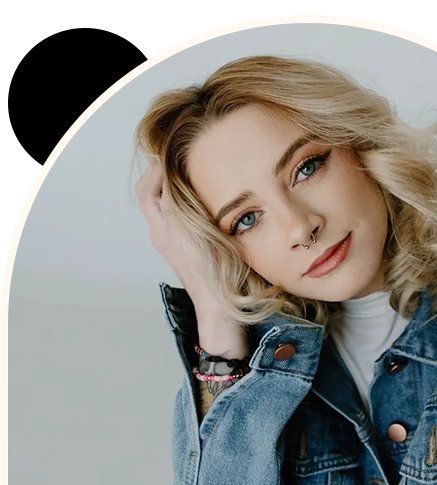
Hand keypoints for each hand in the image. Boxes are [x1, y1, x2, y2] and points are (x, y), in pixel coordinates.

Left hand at [134, 160, 220, 311]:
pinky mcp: (182, 249)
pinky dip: (179, 204)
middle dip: (159, 176)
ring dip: (170, 189)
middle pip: (150, 197)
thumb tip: (169, 177)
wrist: (218, 304)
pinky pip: (173, 219)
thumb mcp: (196, 232)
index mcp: (163, 231)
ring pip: (161, 207)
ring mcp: (171, 243)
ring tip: (188, 177)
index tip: (173, 157)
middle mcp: (162, 236)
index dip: (156, 170)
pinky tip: (199, 201)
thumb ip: (180, 205)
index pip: (147, 191)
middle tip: (177, 161)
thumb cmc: (213, 273)